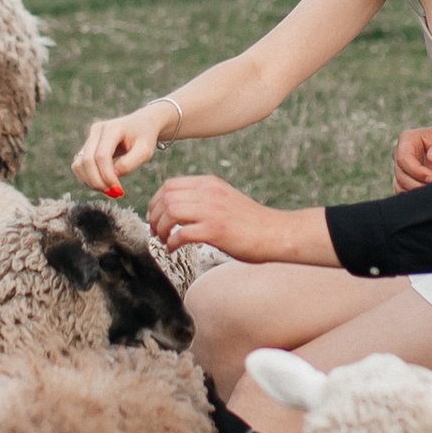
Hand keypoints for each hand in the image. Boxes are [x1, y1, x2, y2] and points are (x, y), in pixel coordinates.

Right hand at [73, 105, 177, 198]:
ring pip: (78, 164)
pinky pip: (78, 165)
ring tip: (108, 189)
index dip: (107, 176)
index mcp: (112, 128)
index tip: (119, 190)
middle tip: (113, 193)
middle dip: (97, 182)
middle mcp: (97, 130)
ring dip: (90, 181)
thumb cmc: (145, 137)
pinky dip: (87, 178)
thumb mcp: (145, 151)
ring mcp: (89, 137)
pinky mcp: (86, 146)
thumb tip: (113, 176)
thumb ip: (129, 163)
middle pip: (87, 161)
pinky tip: (102, 184)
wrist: (141, 125)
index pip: (102, 156)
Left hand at [149, 173, 295, 261]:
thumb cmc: (251, 222)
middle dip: (154, 216)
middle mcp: (209, 193)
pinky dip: (171, 242)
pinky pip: (181, 233)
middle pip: (166, 197)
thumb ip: (204, 198)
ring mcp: (212, 211)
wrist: (276, 232)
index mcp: (210, 184)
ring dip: (161, 228)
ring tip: (164, 239)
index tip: (154, 216)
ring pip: (170, 212)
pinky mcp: (215, 230)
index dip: (155, 201)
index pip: (170, 184)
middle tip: (155, 231)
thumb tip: (176, 208)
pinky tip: (173, 248)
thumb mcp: (225, 199)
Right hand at [392, 116, 431, 192]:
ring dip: (417, 193)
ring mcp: (402, 169)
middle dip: (417, 185)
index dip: (416, 171)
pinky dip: (417, 198)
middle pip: (400, 175)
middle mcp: (400, 154)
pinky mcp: (407, 181)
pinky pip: (405, 193)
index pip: (403, 159)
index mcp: (407, 140)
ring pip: (400, 186)